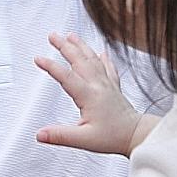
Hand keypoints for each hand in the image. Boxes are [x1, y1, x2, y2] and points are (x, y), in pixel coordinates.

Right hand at [35, 32, 144, 155]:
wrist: (137, 135)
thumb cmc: (114, 137)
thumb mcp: (83, 140)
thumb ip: (60, 136)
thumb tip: (40, 134)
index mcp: (89, 96)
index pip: (66, 76)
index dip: (51, 66)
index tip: (38, 58)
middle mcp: (99, 86)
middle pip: (79, 60)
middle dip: (64, 46)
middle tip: (52, 36)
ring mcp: (107, 85)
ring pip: (93, 59)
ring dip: (81, 46)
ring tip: (71, 36)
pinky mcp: (114, 88)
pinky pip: (108, 68)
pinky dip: (103, 58)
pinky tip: (101, 52)